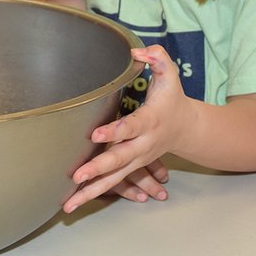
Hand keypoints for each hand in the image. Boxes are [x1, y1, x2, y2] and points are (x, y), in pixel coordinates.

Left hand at [62, 45, 193, 212]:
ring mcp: (136, 160)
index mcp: (149, 121)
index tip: (95, 134)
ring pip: (114, 180)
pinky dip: (93, 195)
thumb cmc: (172, 98)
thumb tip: (137, 50)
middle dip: (98, 168)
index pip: (130, 127)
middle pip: (120, 159)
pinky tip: (73, 203)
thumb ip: (157, 57)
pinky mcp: (130, 169)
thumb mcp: (170, 74)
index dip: (114, 131)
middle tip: (78, 175)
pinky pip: (112, 185)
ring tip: (69, 205)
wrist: (187, 128)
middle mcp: (142, 145)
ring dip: (91, 192)